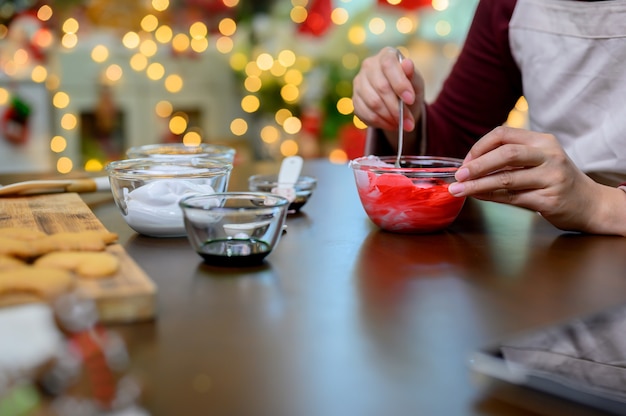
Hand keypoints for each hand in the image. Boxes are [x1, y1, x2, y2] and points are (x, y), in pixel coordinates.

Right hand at [352, 46, 424, 133]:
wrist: (399, 102)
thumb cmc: (409, 88)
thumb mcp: (416, 82)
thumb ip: (412, 75)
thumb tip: (408, 64)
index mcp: (386, 55)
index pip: (388, 65)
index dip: (400, 83)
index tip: (411, 100)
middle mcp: (369, 66)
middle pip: (381, 87)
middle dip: (397, 108)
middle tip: (409, 122)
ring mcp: (359, 83)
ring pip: (373, 103)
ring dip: (389, 117)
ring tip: (401, 124)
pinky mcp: (354, 99)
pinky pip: (365, 114)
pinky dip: (380, 123)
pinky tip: (390, 125)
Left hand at [447, 126, 625, 233]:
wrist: (590, 203)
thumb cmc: (555, 180)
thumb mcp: (538, 160)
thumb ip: (509, 159)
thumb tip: (469, 166)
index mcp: (542, 140)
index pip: (504, 134)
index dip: (480, 147)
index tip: (465, 162)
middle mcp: (549, 155)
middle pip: (506, 154)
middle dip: (477, 165)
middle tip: (458, 175)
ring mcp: (552, 178)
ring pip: (506, 179)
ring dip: (478, 185)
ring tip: (459, 190)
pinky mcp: (550, 200)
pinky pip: (513, 198)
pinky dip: (491, 197)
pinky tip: (477, 197)